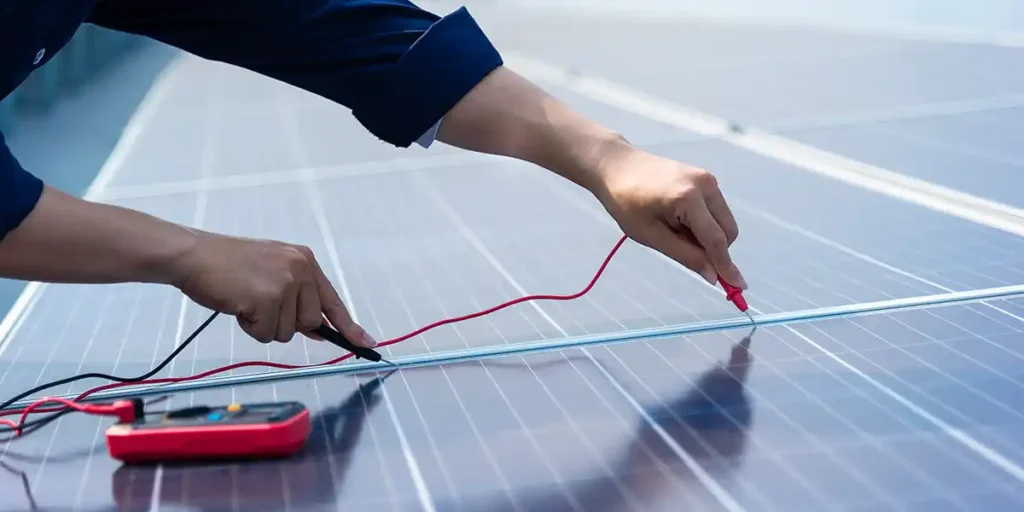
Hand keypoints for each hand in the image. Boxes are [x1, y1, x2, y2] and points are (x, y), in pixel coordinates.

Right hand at [168, 231, 377, 345]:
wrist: (193, 254)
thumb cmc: (227, 265)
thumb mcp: (271, 272)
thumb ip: (296, 297)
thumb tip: (317, 328)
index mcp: (305, 261)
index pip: (332, 301)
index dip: (349, 326)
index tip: (366, 343)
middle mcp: (301, 269)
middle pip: (310, 324)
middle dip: (284, 323)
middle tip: (258, 302)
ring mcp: (286, 284)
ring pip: (287, 332)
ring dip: (263, 325)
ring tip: (245, 299)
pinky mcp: (268, 298)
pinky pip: (265, 334)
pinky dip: (249, 327)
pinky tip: (237, 304)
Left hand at [593, 145, 746, 288]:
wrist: (616, 166)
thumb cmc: (625, 202)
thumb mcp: (651, 235)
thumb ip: (685, 255)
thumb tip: (713, 276)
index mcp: (689, 198)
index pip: (716, 240)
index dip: (726, 266)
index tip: (738, 287)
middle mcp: (705, 185)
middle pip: (728, 231)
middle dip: (714, 249)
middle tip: (682, 249)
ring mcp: (707, 179)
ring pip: (724, 221)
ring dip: (708, 235)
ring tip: (674, 229)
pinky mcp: (705, 178)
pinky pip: (715, 209)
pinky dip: (704, 222)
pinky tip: (678, 218)